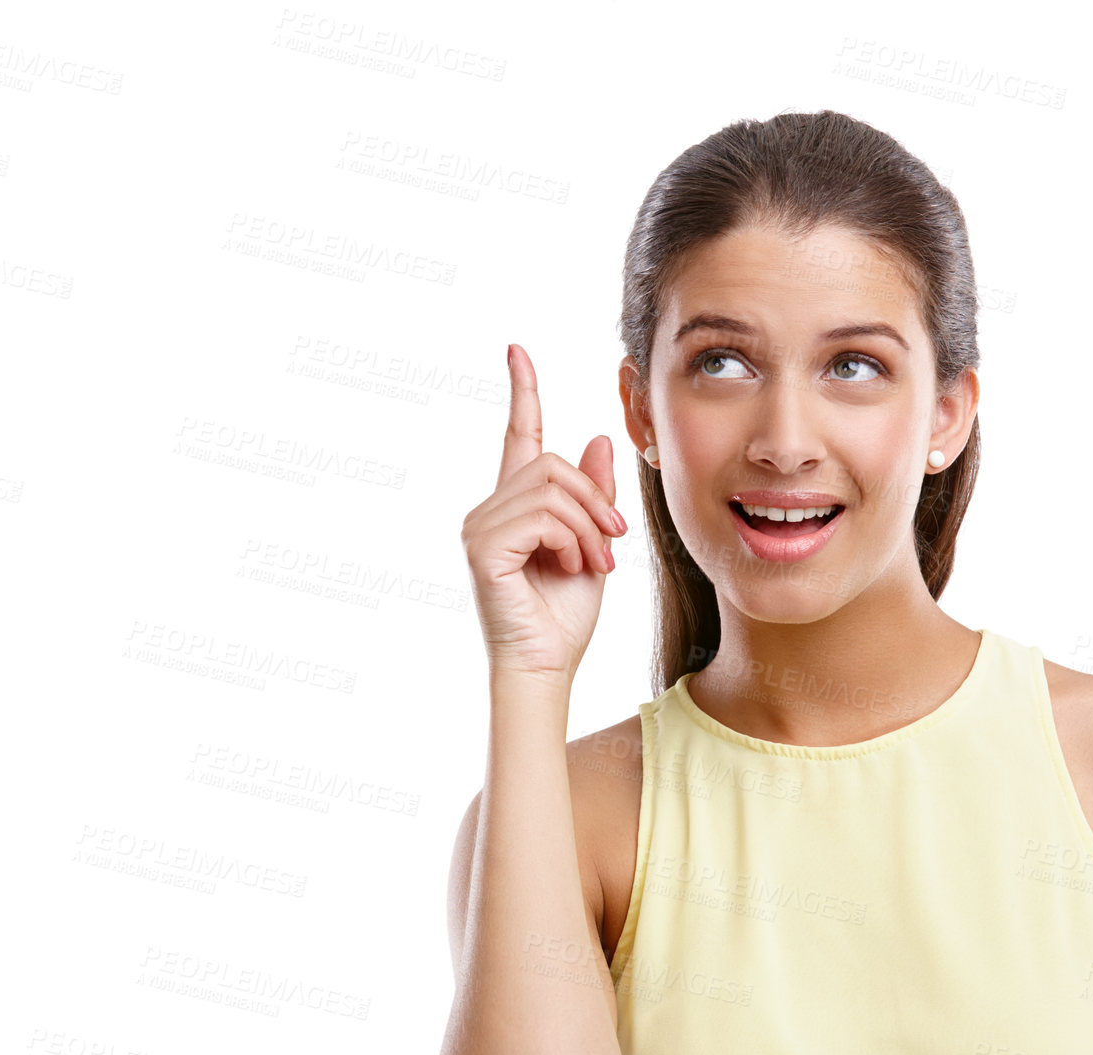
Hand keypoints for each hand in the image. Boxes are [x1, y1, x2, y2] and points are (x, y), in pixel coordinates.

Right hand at [461, 344, 626, 682]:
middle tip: (612, 547)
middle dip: (596, 503)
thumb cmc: (564, 618)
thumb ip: (595, 496)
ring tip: (593, 564)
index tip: (517, 351)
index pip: (518, 437)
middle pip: (554, 465)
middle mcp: (491, 509)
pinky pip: (544, 516)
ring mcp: (481, 526)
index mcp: (516, 506)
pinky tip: (570, 568)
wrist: (548, 665)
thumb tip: (597, 438)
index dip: (521, 392)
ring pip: (554, 489)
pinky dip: (571, 540)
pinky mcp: (483, 546)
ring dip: (589, 528)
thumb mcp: (594, 545)